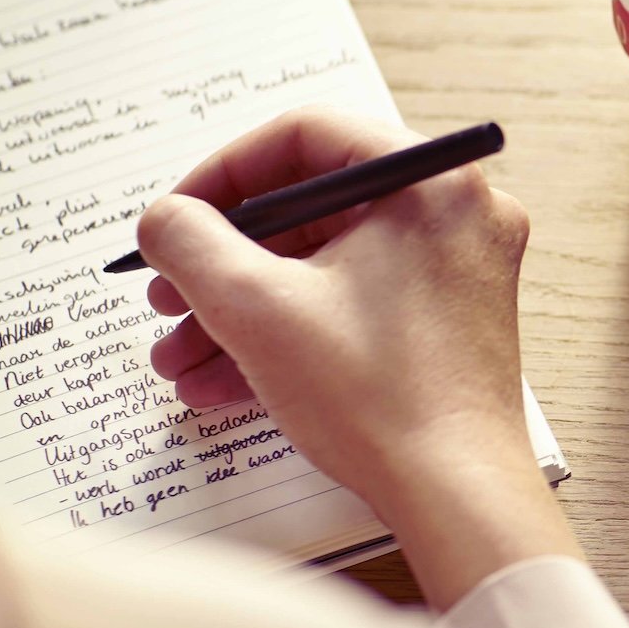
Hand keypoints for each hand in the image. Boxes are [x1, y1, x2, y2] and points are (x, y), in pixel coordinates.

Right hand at [138, 106, 579, 606]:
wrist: (455, 491)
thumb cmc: (378, 397)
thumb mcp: (254, 306)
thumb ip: (192, 242)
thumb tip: (166, 217)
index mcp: (430, 181)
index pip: (307, 135)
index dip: (223, 175)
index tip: (175, 221)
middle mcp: (459, 211)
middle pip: (314, 207)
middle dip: (225, 261)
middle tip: (168, 297)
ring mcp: (461, 266)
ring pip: (328, 265)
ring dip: (245, 308)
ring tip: (179, 358)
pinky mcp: (454, 318)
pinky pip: (358, 302)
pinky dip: (294, 331)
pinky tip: (221, 382)